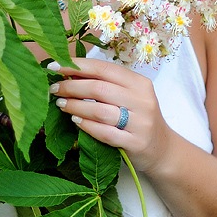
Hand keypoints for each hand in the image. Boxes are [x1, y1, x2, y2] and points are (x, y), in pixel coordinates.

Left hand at [49, 57, 172, 173]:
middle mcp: (142, 101)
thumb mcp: (129, 96)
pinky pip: (105, 133)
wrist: (162, 150)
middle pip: (99, 89)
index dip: (77, 66)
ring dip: (75, 106)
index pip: (104, 69)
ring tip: (61, 104)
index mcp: (139, 83)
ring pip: (100, 111)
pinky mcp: (135, 143)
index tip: (54, 66)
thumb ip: (105, 84)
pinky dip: (87, 126)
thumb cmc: (139, 118)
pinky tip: (75, 121)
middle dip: (71, 87)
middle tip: (54, 89)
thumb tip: (69, 72)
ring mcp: (141, 123)